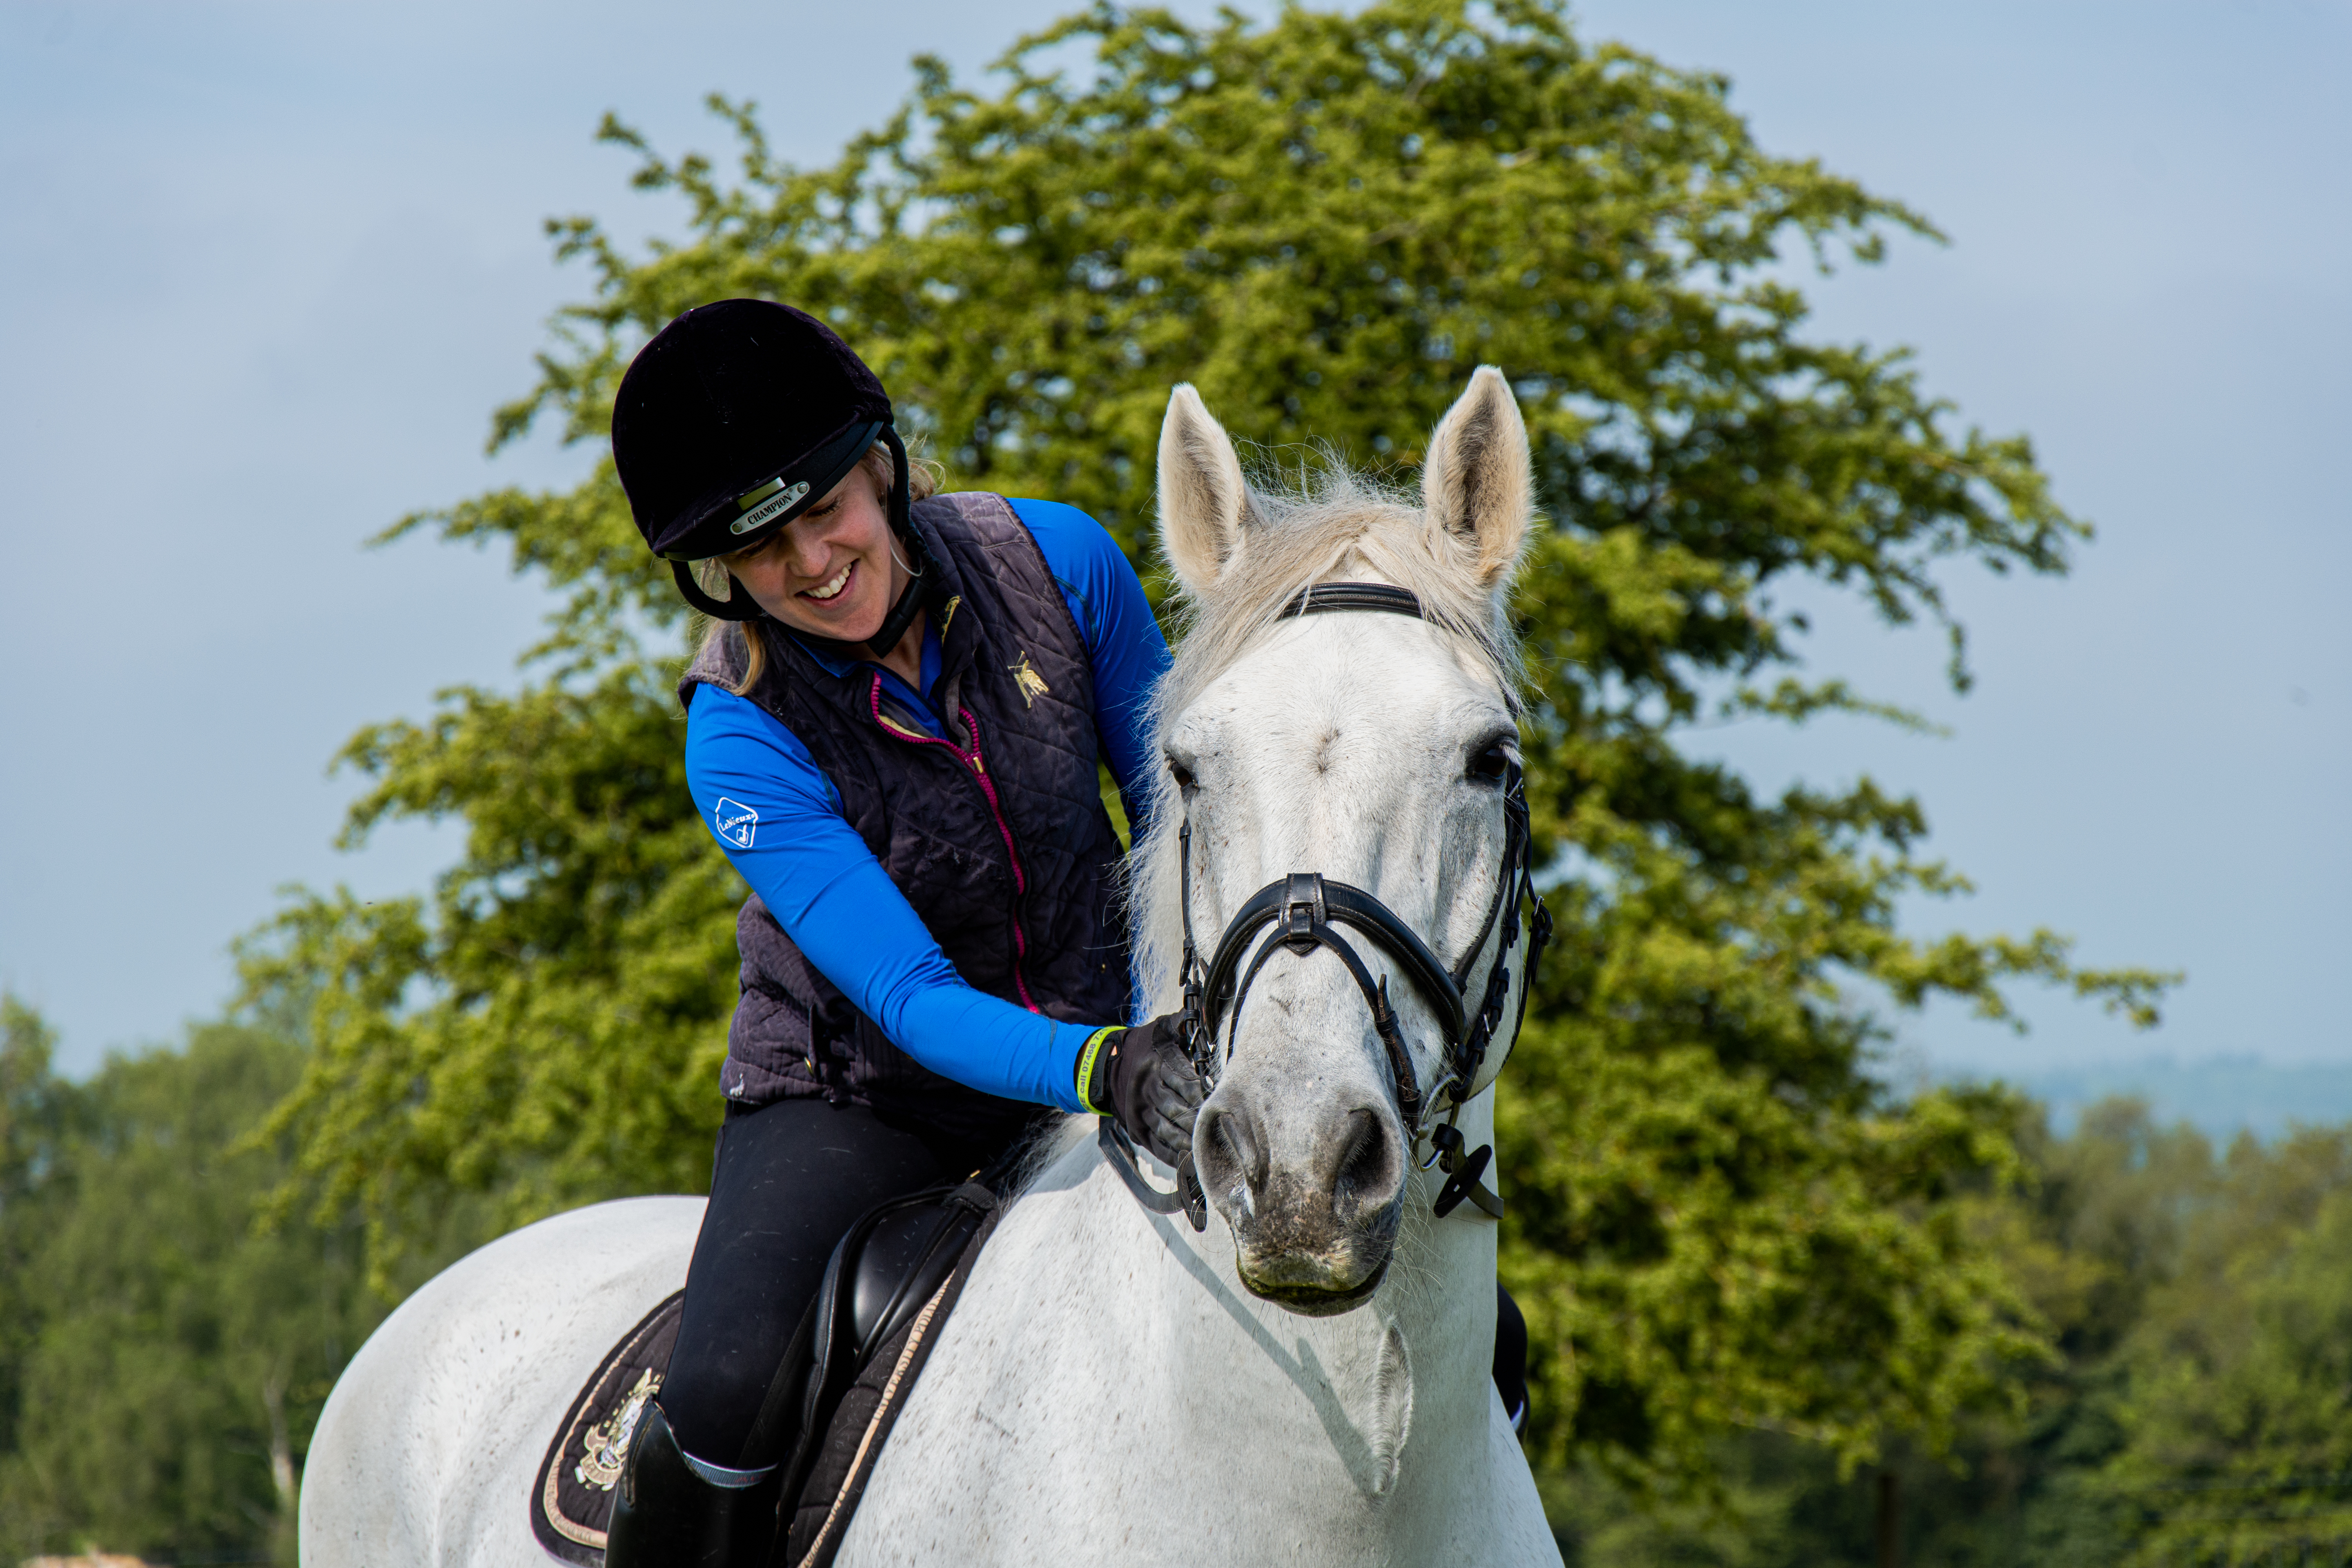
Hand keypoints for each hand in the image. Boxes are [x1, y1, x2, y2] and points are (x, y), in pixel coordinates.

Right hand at [1082, 1014, 1203, 1168]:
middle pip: (1174, 1108)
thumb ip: (1180, 1022)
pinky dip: (1174, 1156)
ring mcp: (1141, 1113)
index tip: (1217, 1100)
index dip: (1200, 1092)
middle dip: (1195, 1120)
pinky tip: (1190, 1162)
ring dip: (1187, 1141)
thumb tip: (1198, 1015)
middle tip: (1217, 1129)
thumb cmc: (1145, 1046)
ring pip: (1166, 1130)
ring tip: (1207, 1149)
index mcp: (1156, 1065)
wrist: (1107, 1068)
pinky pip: (1157, 1146)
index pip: (1182, 1080)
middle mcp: (1147, 1090)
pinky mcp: (1137, 1130)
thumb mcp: (1160, 1028)